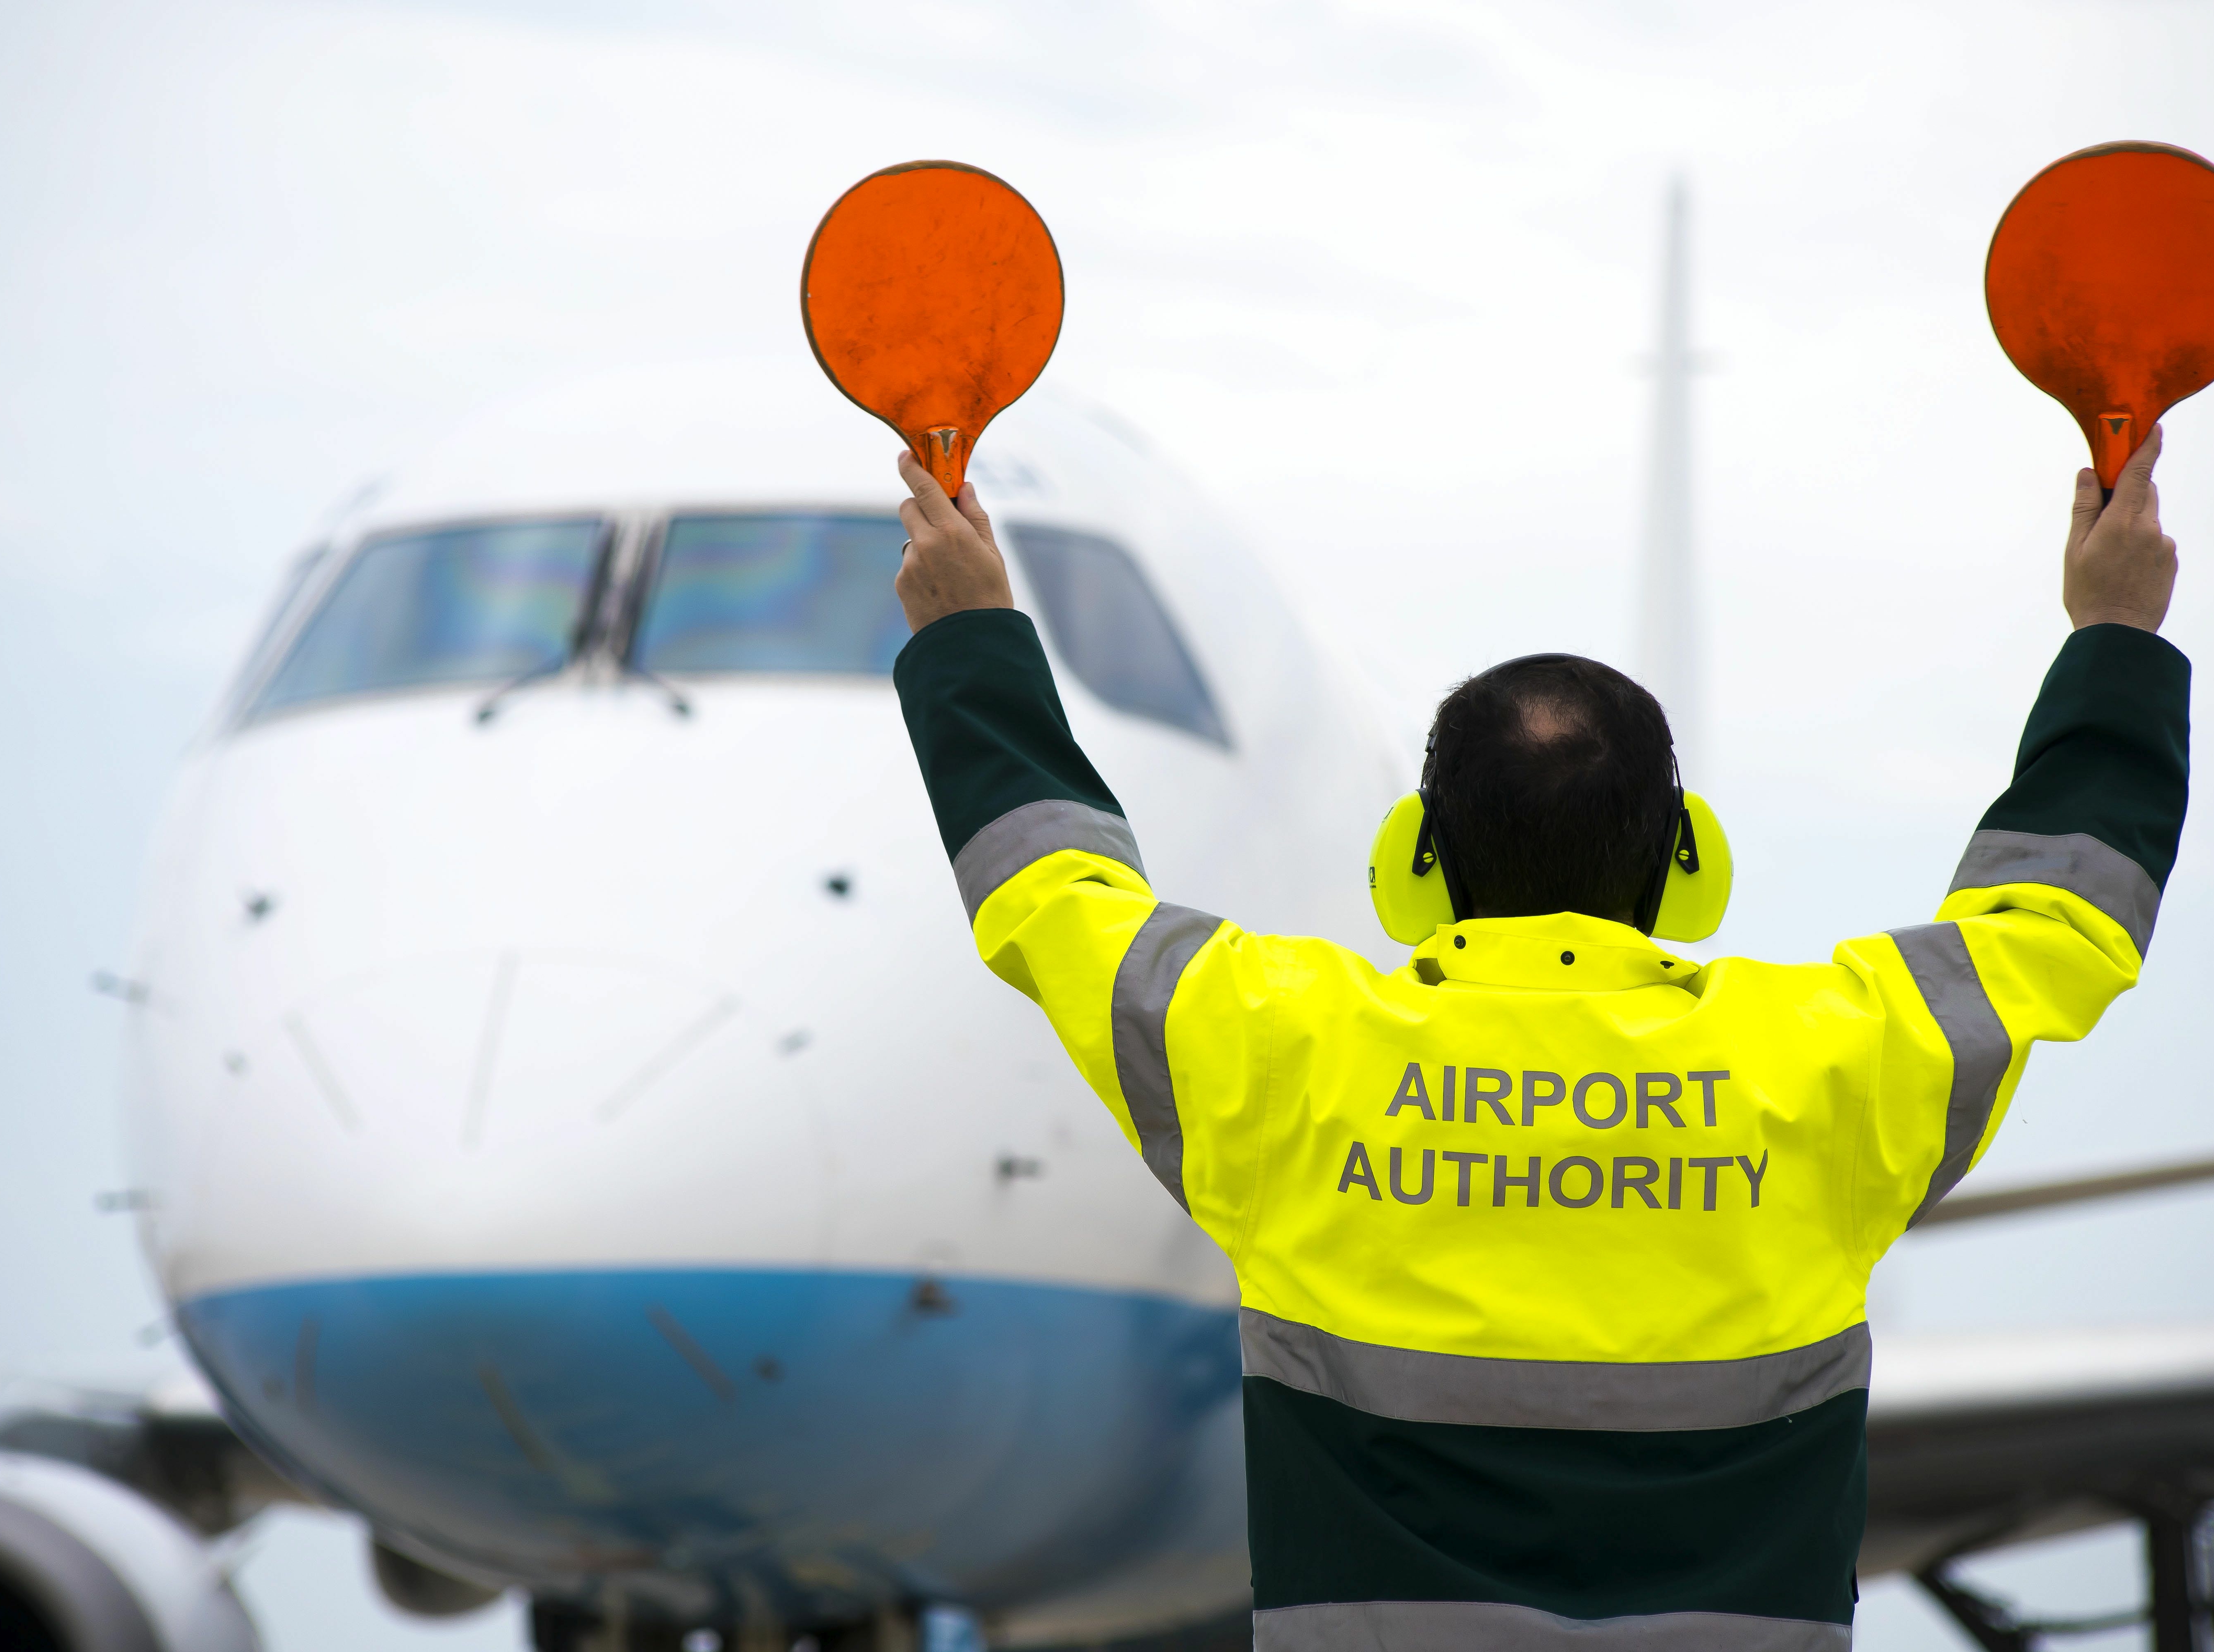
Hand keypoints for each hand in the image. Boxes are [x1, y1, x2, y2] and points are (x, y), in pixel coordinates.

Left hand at [894, 450, 1013, 631]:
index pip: (924, 488)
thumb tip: (964, 489)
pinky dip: (921, 569)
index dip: (912, 468)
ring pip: (911, 539)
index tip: (906, 457)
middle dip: (921, 508)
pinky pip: (909, 565)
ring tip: (950, 574)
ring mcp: (910, 565)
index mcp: (952, 532)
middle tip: (942, 522)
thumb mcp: (992, 554)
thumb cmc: (990, 598)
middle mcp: (925, 544)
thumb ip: (975, 517)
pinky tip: (940, 589)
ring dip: (925, 545)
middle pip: (908, 507)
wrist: (972, 646)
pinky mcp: (901, 584)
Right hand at [2064, 425, 2177, 632]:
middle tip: (2103, 514)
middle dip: (2127, 495)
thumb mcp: (2075, 549)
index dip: (2147, 447)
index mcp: (2123, 522)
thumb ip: (2085, 508)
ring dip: (2132, 525)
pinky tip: (2125, 569)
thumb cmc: (2090, 594)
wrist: (2118, 633)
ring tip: (2111, 557)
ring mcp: (2164, 545)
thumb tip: (2089, 475)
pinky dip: (2142, 545)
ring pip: (2149, 519)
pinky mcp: (2171, 559)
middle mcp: (2150, 528)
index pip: (2139, 473)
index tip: (2153, 428)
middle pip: (2144, 493)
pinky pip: (2156, 540)